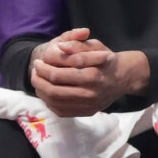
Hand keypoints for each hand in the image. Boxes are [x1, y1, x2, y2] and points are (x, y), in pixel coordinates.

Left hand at [29, 29, 146, 115]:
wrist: (123, 78)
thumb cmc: (106, 59)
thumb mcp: (95, 46)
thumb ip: (77, 45)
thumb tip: (60, 47)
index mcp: (91, 75)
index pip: (57, 74)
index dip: (43, 68)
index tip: (37, 61)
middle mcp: (90, 93)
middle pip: (53, 90)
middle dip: (38, 80)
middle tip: (34, 71)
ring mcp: (88, 105)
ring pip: (55, 102)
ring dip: (41, 90)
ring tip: (37, 80)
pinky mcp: (86, 112)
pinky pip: (61, 111)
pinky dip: (49, 102)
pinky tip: (46, 91)